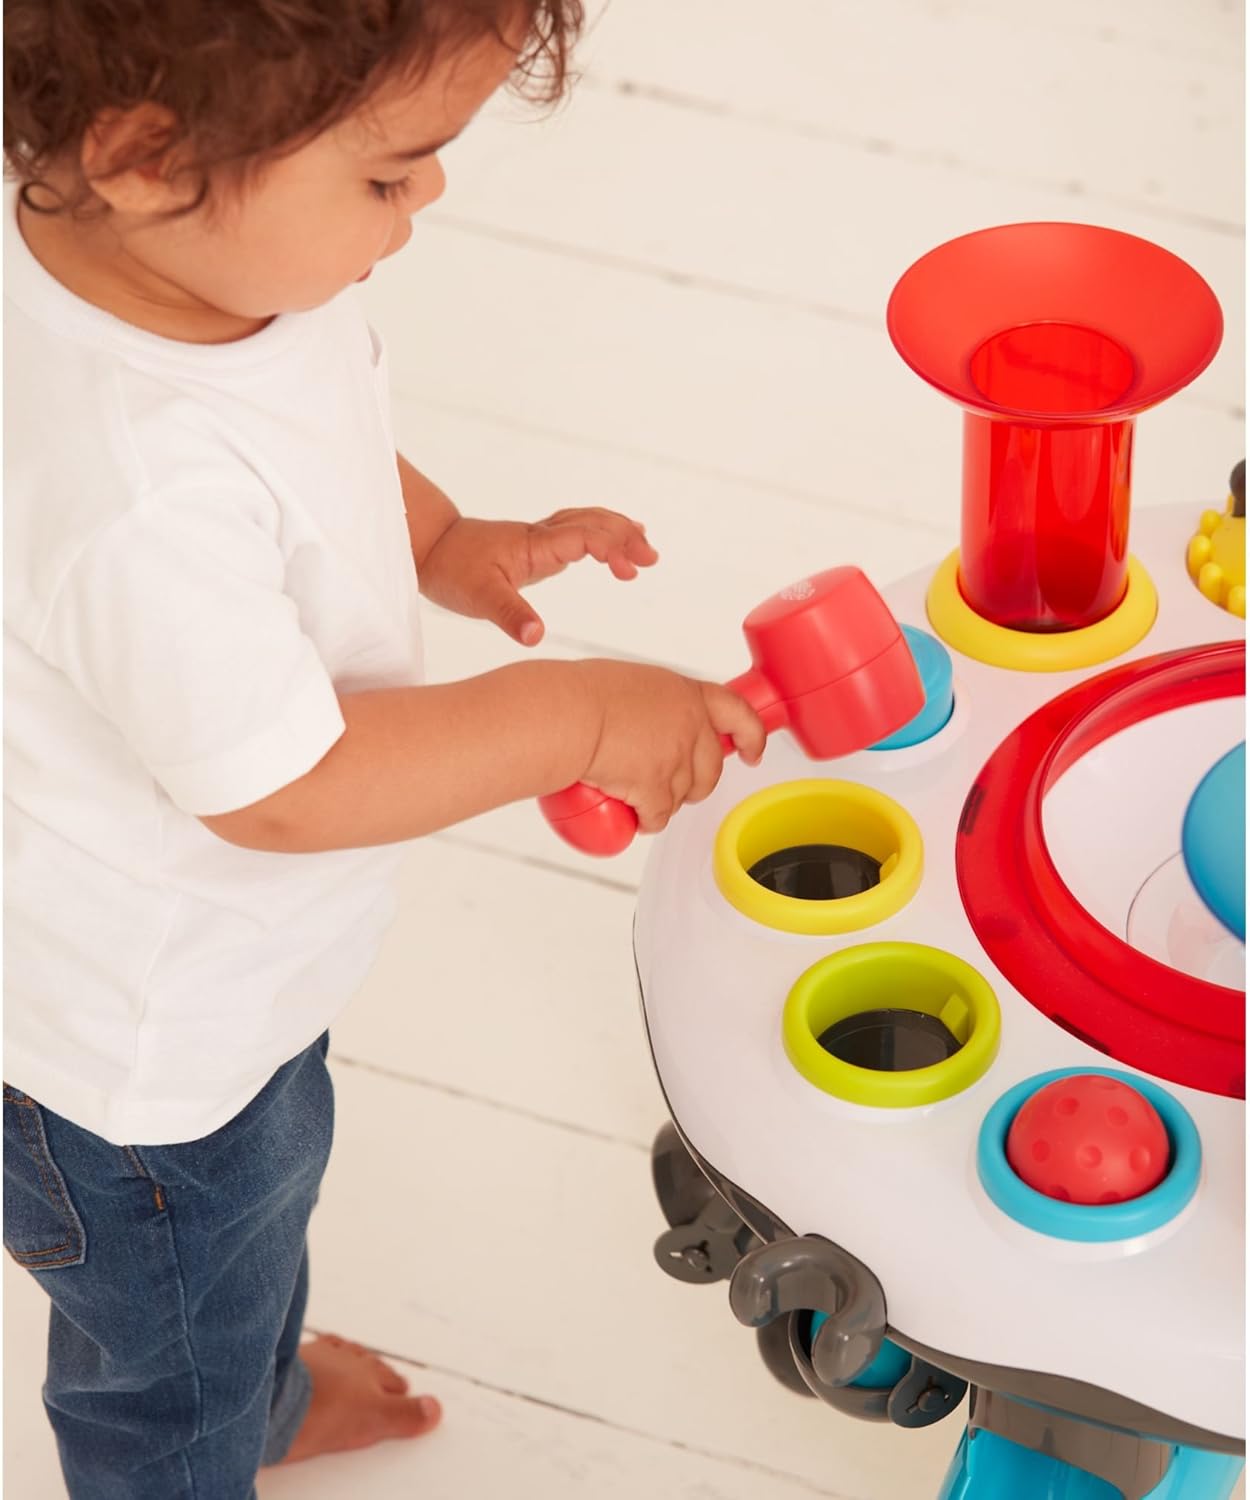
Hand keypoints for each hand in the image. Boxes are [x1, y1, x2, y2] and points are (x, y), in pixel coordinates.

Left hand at [418, 511, 658, 644]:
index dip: (610, 546)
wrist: (430, 548)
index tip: (630, 567)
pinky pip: (578, 532)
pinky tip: (611, 553)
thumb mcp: (480, 599)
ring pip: (588, 522)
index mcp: (535, 545)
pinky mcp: (537, 546)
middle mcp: (542, 536)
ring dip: (618, 532)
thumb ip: (511, 616)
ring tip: (644, 552)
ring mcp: (540, 538)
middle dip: (625, 536)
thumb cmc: (453, 571)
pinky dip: (601, 536)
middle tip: (650, 559)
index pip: (583, 536)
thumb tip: (537, 637)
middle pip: (594, 522)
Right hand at [575, 660, 765, 833]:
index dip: (751, 735)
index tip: (751, 751)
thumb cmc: (580, 694)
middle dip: (695, 784)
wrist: (565, 715)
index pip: (738, 712)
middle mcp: (690, 726)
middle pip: (710, 769)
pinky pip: (659, 817)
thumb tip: (643, 719)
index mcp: (685, 694)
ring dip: (665, 803)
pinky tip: (635, 819)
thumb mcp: (630, 684)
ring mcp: (676, 760)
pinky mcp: (657, 789)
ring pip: (684, 796)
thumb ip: (650, 702)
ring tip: (640, 799)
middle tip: (670, 786)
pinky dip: (647, 821)